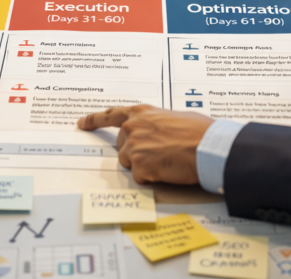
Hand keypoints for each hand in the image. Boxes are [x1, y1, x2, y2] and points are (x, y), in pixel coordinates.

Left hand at [77, 104, 213, 184]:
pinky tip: (167, 169)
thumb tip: (159, 131)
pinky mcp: (138, 165)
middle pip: (122, 146)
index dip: (95, 119)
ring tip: (167, 160)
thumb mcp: (176, 117)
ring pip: (130, 162)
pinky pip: (140, 177)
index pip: (111, 115)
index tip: (82, 122)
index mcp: (142, 113)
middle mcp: (133, 127)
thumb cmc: (200, 131)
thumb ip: (158, 122)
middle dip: (137, 152)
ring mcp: (133, 146)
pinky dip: (152, 177)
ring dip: (145, 165)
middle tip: (159, 154)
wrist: (208, 147)